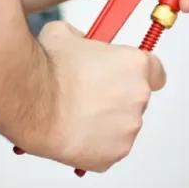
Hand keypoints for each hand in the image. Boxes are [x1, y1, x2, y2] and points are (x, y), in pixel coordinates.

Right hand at [26, 21, 165, 171]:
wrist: (32, 101)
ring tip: (78, 114)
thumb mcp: (66, 34)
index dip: (140, 74)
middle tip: (90, 97)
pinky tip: (76, 132)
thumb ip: (84, 38)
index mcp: (136, 64)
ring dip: (106, 121)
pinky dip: (96, 143)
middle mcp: (139, 95)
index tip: (127, 78)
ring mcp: (129, 127)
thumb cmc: (49, 70)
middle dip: (117, 98)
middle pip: (136, 98)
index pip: (156, 72)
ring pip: (122, 124)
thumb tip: (80, 42)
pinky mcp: (115, 153)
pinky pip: (110, 148)